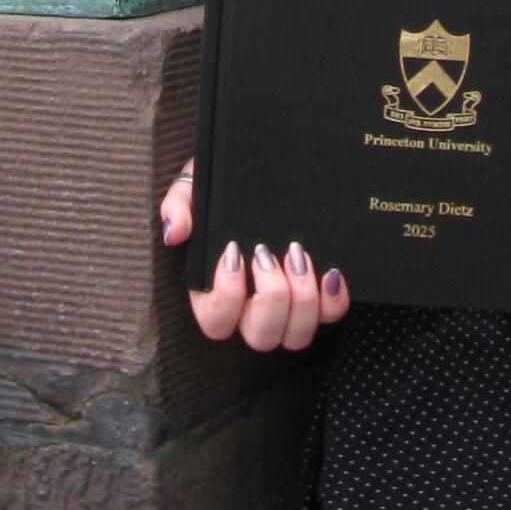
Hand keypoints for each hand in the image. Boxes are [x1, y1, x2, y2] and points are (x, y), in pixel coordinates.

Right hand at [157, 161, 350, 349]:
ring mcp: (286, 308)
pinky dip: (334, 301)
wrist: (261, 174)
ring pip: (296, 335)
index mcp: (214, 290)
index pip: (216, 321)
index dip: (226, 296)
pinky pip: (330, 316)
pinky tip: (331, 272)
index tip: (233, 254)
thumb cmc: (224, 188)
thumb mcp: (197, 186)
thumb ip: (179, 204)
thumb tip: (176, 231)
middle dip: (270, 297)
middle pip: (260, 335)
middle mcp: (250, 309)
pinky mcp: (318, 298)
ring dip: (302, 299)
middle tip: (267, 253)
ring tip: (297, 253)